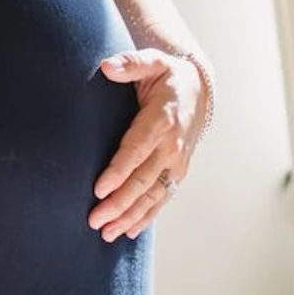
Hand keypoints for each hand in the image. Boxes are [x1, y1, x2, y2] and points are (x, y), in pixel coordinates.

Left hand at [87, 48, 208, 241]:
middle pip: (142, 181)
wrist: (199, 88)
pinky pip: (162, 198)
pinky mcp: (177, 172)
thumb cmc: (167, 74)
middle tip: (94, 220)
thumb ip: (130, 63)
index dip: (118, 172)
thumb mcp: (152, 61)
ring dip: (129, 216)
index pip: (136, 150)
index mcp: (162, 121)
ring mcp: (177, 163)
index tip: (98, 189)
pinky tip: (129, 231)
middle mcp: (172, 147)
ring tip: (106, 233)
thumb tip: (107, 66)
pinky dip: (146, 216)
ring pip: (152, 196)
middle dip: (118, 203)